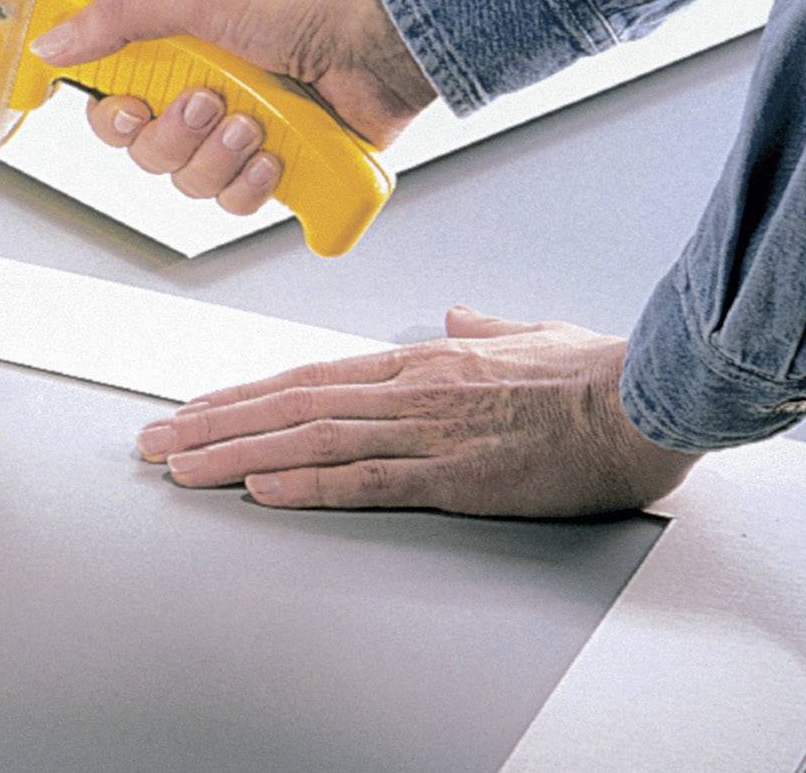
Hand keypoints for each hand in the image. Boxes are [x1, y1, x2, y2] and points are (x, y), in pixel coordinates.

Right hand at [28, 0, 435, 214]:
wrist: (379, 43)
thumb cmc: (302, 6)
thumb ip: (119, 20)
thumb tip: (51, 44)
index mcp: (177, 59)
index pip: (113, 107)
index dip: (111, 118)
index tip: (128, 107)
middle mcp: (203, 101)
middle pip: (145, 154)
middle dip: (176, 134)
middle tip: (211, 101)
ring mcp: (239, 140)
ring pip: (189, 184)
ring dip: (219, 155)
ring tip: (256, 123)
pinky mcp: (277, 173)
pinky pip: (237, 204)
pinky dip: (254, 183)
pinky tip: (277, 155)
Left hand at [135, 307, 699, 517]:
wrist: (651, 398)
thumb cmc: (599, 372)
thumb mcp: (532, 334)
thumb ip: (487, 327)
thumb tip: (461, 316)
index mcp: (422, 362)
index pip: (309, 377)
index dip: (244, 395)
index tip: (194, 408)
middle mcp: (409, 390)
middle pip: (290, 404)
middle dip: (213, 423)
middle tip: (153, 440)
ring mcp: (429, 431)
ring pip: (310, 439)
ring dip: (236, 453)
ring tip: (180, 467)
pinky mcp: (458, 475)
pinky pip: (368, 479)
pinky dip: (308, 483)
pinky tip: (260, 489)